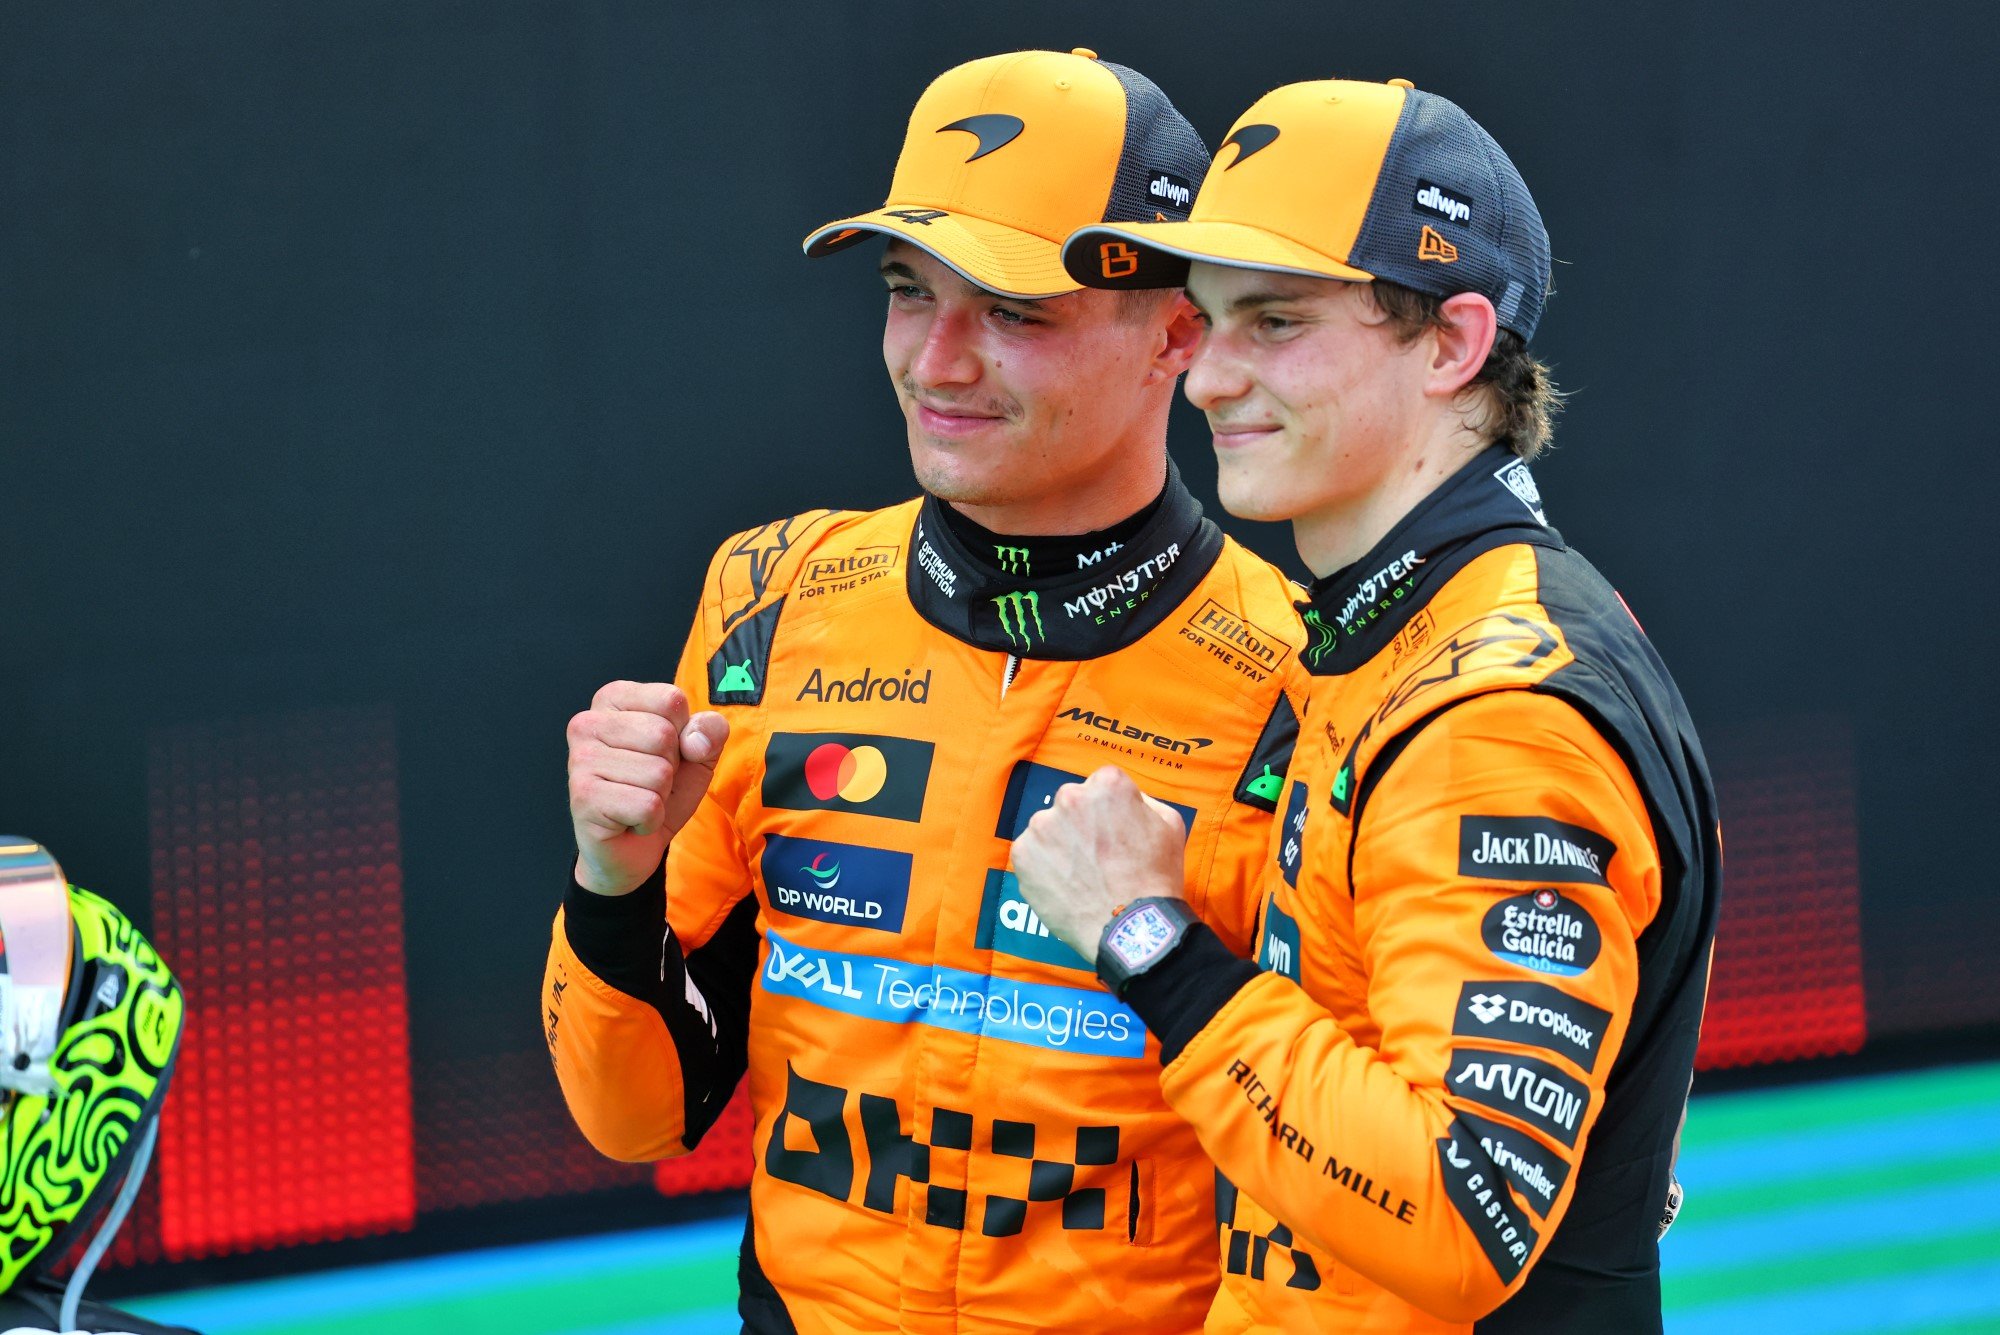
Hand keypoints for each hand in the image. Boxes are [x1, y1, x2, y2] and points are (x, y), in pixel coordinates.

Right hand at [568, 681, 729, 895]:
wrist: (632, 846)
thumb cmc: (660, 790)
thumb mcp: (698, 753)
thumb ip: (710, 730)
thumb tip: (696, 740)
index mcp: (613, 698)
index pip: (671, 699)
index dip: (683, 733)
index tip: (662, 752)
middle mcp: (587, 722)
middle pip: (663, 735)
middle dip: (671, 768)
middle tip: (649, 783)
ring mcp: (580, 759)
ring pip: (658, 772)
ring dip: (660, 795)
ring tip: (639, 799)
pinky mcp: (583, 797)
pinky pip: (647, 805)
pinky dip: (650, 820)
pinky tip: (629, 819)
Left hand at [1010, 765, 1188, 965]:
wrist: (1131, 927)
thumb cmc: (1154, 878)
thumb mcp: (1169, 826)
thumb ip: (1143, 801)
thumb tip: (1122, 800)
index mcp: (1107, 785)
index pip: (1102, 784)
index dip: (1111, 809)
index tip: (1115, 831)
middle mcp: (1070, 798)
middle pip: (1072, 803)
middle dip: (1082, 823)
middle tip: (1098, 855)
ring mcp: (1041, 826)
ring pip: (1049, 827)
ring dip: (1060, 843)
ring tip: (1082, 874)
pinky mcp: (1023, 855)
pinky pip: (1031, 853)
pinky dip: (1043, 866)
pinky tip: (1065, 884)